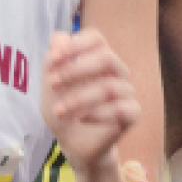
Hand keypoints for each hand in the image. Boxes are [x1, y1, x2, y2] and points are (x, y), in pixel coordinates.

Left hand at [40, 32, 140, 168]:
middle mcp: (115, 72)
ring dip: (79, 98)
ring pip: (109, 86)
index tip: (53, 59)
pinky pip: (122, 109)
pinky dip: (98, 114)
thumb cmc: (63, 109)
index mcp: (96, 60)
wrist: (72, 144)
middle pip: (106, 57)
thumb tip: (60, 39)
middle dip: (76, 69)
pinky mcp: (132, 114)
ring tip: (58, 111)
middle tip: (52, 84)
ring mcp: (126, 92)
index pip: (96, 38)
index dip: (75, 44)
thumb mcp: (49, 86)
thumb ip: (52, 61)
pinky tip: (81, 119)